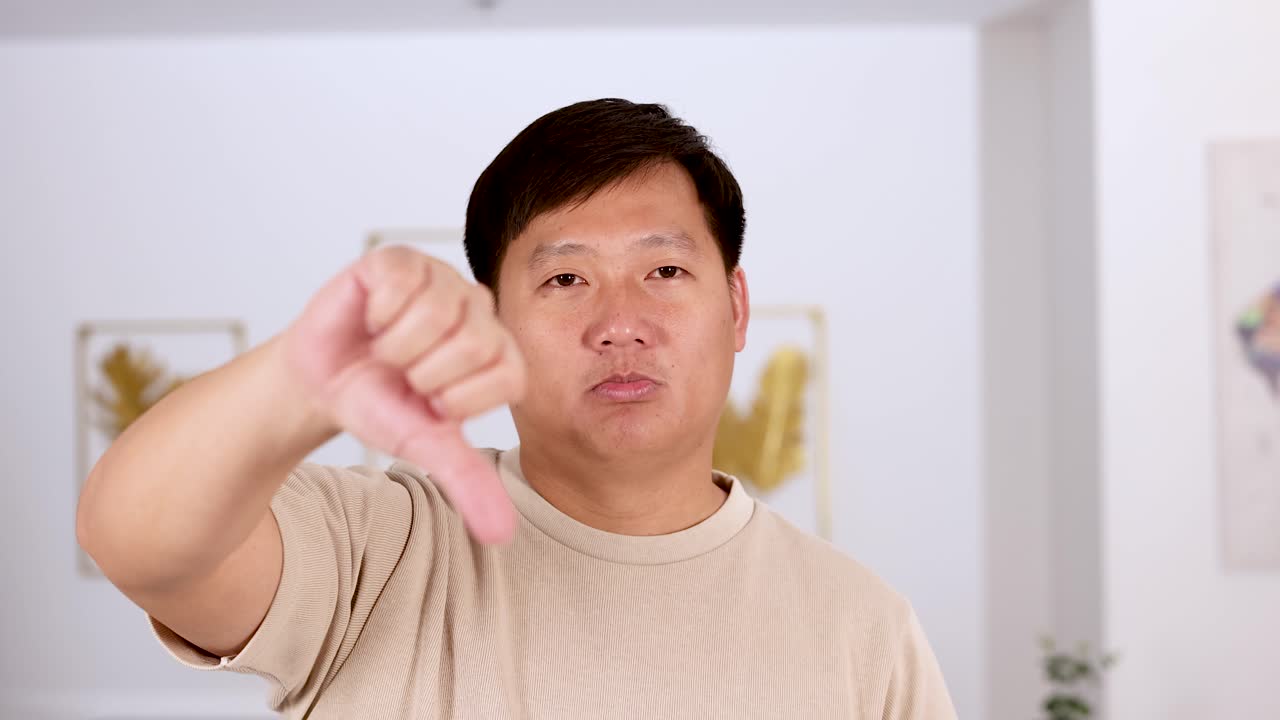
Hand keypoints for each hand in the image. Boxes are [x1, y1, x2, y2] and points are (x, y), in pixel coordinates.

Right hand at [281, 245, 525, 543]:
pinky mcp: (400, 259)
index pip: (509, 376)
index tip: (430, 402)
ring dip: (396, 346)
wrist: (319, 382)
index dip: (458, 400)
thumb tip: (502, 536)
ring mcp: (442, 278)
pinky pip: (402, 282)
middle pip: (473, 342)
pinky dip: (377, 313)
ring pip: (437, 312)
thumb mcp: (424, 446)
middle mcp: (479, 309)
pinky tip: (372, 319)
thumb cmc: (380, 406)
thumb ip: (466, 482)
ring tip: (386, 349)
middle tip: (403, 374)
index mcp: (499, 351)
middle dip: (422, 374)